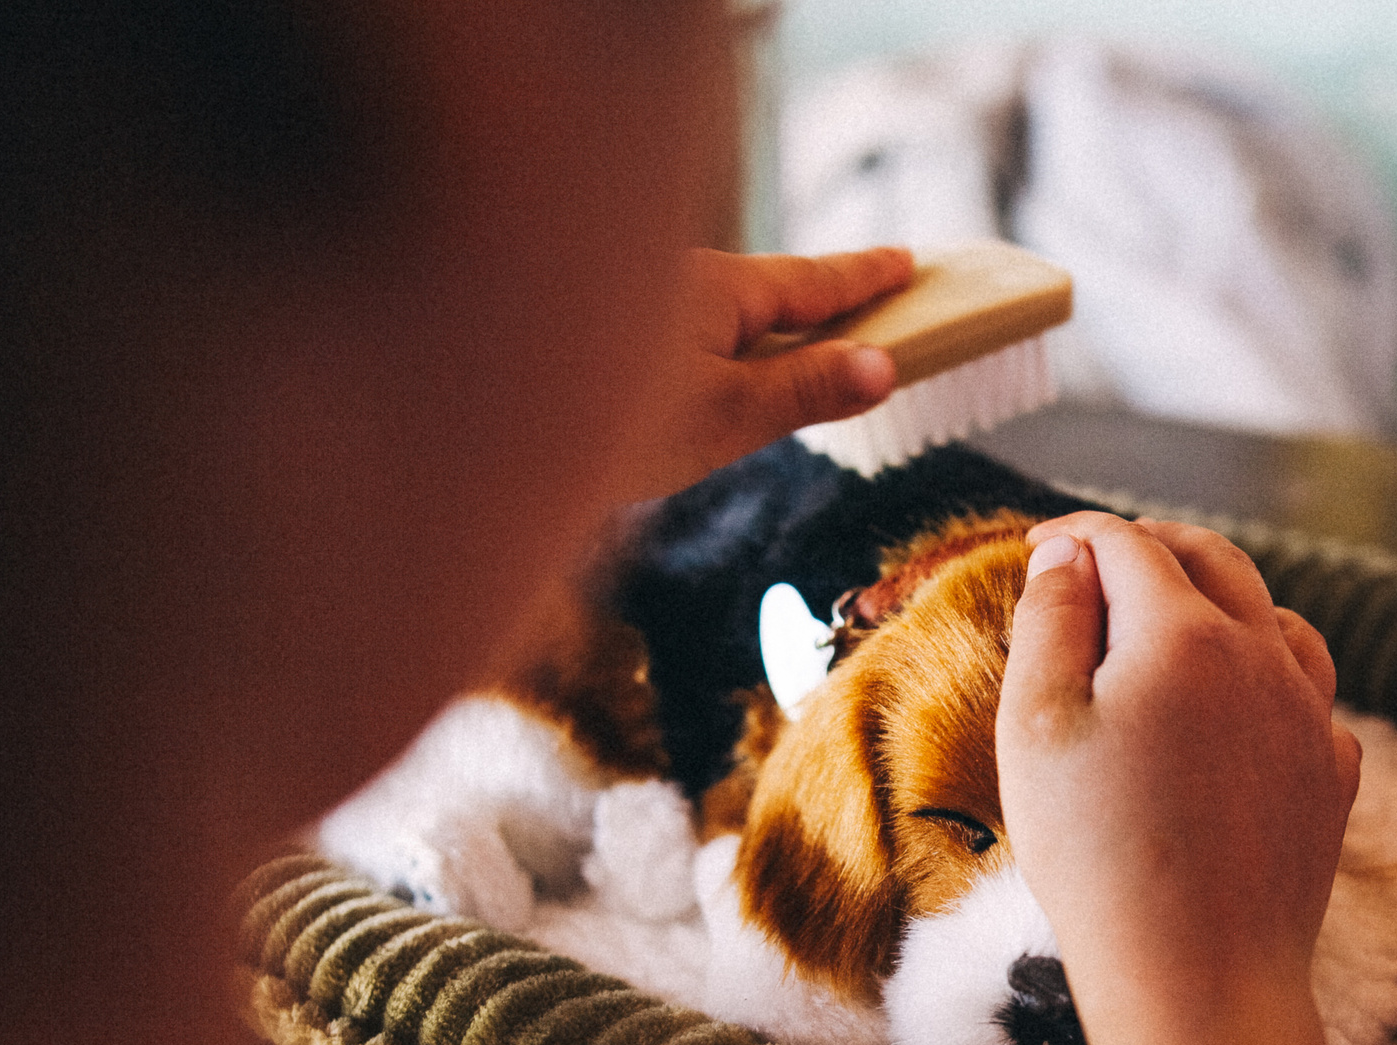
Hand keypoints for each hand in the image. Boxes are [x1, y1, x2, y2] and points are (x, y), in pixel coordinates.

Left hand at [623, 247, 910, 498]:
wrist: (492, 432)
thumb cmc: (604, 424)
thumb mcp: (725, 416)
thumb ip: (804, 389)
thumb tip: (882, 366)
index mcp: (715, 286)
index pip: (812, 280)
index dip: (864, 277)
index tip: (904, 261)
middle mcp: (679, 281)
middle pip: (766, 293)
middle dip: (816, 301)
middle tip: (868, 300)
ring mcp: (640, 306)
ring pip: (726, 316)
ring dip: (768, 332)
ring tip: (807, 351)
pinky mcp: (611, 339)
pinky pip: (694, 335)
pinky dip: (729, 348)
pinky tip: (722, 377)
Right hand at [998, 514, 1360, 1044]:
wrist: (1199, 978)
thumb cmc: (1097, 856)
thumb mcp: (1036, 728)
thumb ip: (1049, 622)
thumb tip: (1066, 557)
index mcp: (1184, 633)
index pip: (1128, 545)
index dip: (1077, 534)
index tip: (1038, 545)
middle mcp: (1264, 657)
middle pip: (1215, 560)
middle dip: (1154, 545)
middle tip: (1103, 555)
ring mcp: (1310, 717)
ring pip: (1277, 618)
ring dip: (1224, 598)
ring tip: (1180, 613)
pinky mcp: (1330, 777)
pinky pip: (1310, 697)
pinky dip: (1269, 675)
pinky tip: (1240, 705)